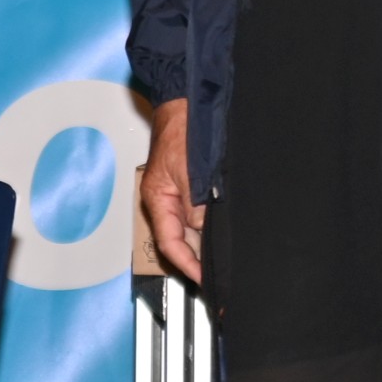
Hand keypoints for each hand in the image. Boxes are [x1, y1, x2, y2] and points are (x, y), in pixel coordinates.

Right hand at [140, 100, 205, 282]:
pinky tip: (224, 230)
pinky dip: (210, 223)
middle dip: (197, 258)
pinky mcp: (190, 185)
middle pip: (180, 239)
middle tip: (217, 275)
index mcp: (157, 199)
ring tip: (223, 259)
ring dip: (206, 241)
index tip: (203, 279)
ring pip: (191, 227)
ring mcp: (177, 193)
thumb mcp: (189, 170)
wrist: (185, 102)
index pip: (169, 244)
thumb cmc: (181, 128)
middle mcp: (165, 200)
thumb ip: (196, 202)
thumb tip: (204, 227)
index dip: (187, 265)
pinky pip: (199, 212)